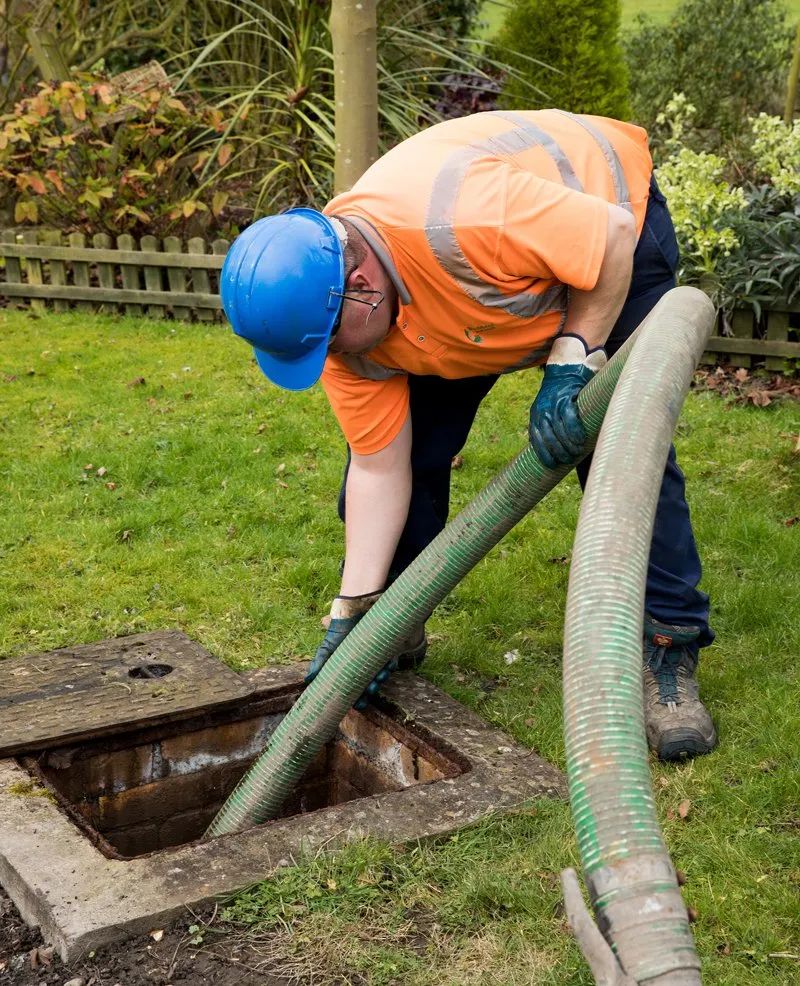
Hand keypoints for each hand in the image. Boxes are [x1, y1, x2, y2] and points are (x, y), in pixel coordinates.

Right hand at [305, 592, 397, 709]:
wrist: (354, 609)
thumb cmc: (339, 630)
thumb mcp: (327, 647)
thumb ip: (319, 662)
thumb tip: (307, 680)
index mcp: (350, 669)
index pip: (354, 688)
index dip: (357, 697)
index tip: (357, 705)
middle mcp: (364, 666)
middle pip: (369, 684)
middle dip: (369, 692)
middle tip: (368, 694)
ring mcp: (376, 658)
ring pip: (380, 674)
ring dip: (380, 680)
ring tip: (377, 681)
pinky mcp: (387, 648)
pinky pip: (390, 660)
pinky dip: (389, 665)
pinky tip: (387, 667)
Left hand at [529, 334, 606, 468]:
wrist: (566, 367)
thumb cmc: (561, 392)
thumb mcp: (549, 407)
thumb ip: (551, 423)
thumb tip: (558, 446)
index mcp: (535, 414)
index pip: (536, 439)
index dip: (543, 454)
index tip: (552, 465)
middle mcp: (542, 410)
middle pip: (548, 437)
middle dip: (557, 452)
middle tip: (568, 460)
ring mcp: (553, 404)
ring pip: (558, 430)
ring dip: (567, 445)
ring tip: (576, 453)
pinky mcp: (565, 397)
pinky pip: (569, 418)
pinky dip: (575, 431)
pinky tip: (581, 440)